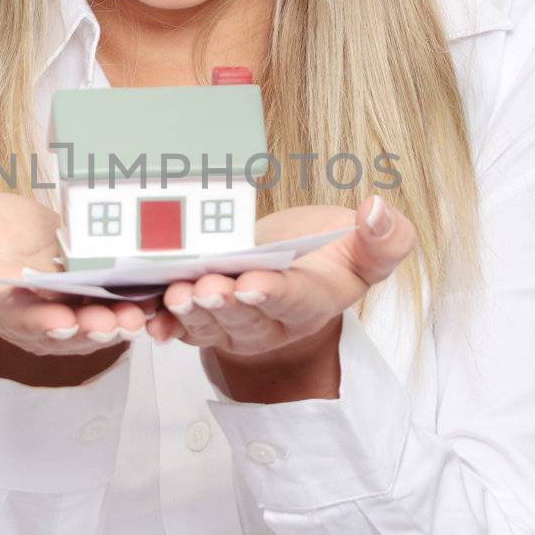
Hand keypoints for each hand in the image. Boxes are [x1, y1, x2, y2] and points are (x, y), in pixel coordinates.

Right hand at [0, 192, 156, 355]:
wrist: (5, 230)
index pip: (16, 319)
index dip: (38, 323)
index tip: (59, 321)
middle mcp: (34, 318)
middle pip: (63, 332)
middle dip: (87, 330)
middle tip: (111, 323)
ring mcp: (66, 312)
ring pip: (93, 326)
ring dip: (116, 325)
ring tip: (137, 317)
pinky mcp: (93, 300)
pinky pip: (116, 309)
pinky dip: (137, 309)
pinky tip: (158, 301)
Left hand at [144, 195, 415, 398]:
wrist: (297, 276)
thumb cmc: (332, 258)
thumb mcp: (369, 251)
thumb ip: (386, 239)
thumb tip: (378, 209)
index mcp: (312, 303)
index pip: (293, 299)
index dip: (273, 292)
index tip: (254, 281)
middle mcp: (269, 322)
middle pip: (243, 315)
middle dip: (224, 302)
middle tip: (207, 287)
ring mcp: (232, 324)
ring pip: (207, 322)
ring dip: (189, 310)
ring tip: (176, 293)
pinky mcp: (203, 319)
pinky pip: (179, 325)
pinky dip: (163, 320)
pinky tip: (148, 315)